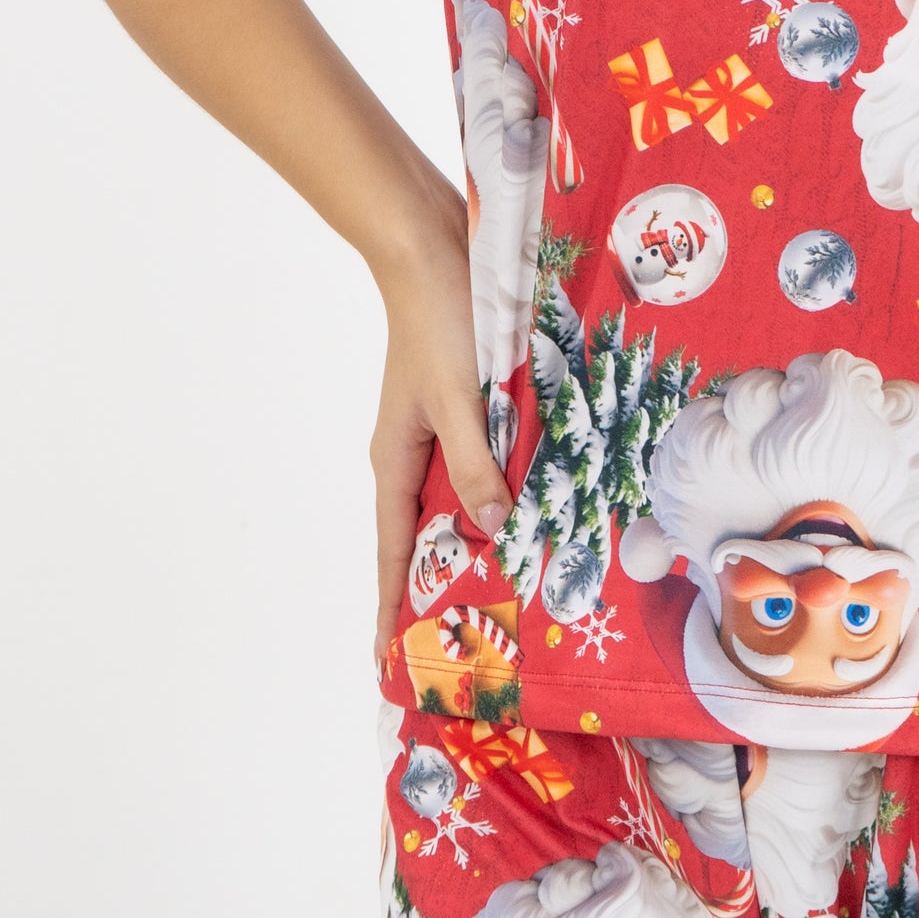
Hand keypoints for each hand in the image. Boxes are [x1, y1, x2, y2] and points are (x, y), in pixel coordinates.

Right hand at [369, 201, 510, 665]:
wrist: (431, 247)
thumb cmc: (441, 320)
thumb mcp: (460, 398)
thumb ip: (476, 464)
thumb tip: (494, 529)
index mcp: (395, 461)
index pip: (394, 555)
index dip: (393, 612)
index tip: (386, 670)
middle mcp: (412, 455)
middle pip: (425, 540)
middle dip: (439, 593)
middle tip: (462, 650)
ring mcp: (437, 431)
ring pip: (457, 505)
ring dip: (477, 546)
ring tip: (505, 597)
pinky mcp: (465, 407)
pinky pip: (480, 467)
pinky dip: (500, 496)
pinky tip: (531, 512)